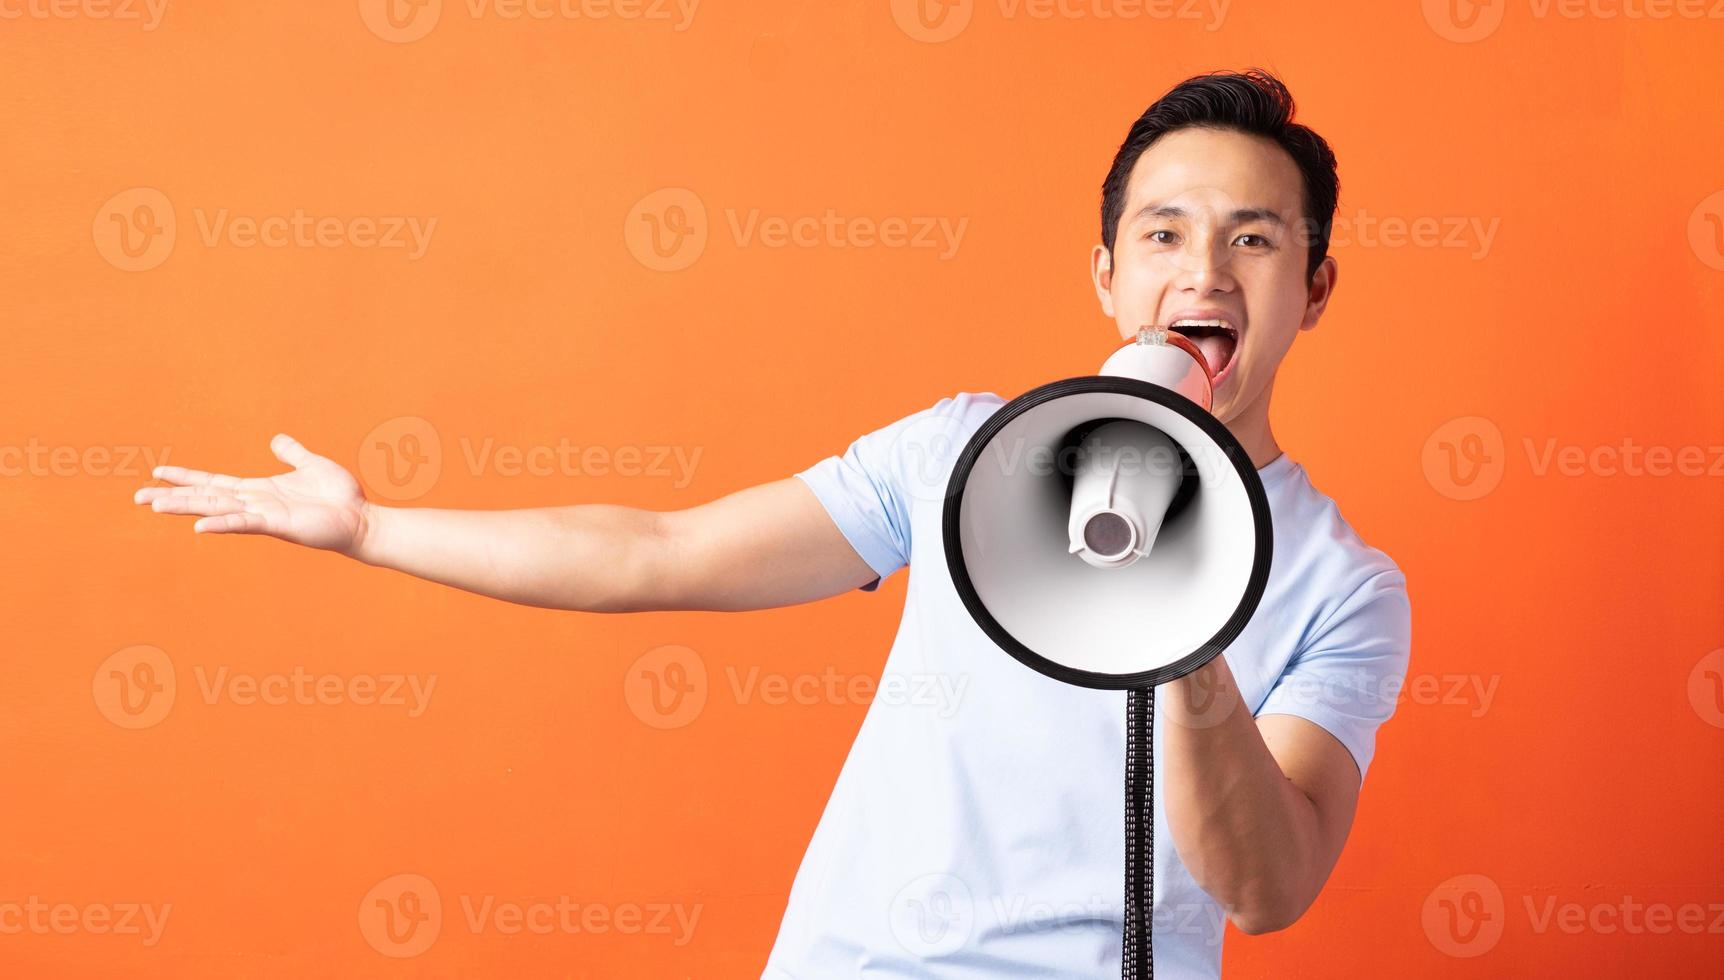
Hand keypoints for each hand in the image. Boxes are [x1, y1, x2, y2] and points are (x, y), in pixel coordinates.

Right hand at [133, 433, 371, 555]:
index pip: (214, 483)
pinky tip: (199, 527)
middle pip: (205, 497)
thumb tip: (277, 440)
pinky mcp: (276, 525)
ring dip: (186, 507)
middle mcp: (254, 503)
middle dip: (172, 496)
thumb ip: (292, 453)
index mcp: (258, 490)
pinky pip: (243, 523)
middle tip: (137, 496)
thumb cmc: (338, 496)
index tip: (158, 472)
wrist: (360, 519)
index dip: (186, 477)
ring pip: (216, 509)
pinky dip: (221, 524)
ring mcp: (262, 515)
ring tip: (155, 506)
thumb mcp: (311, 465)